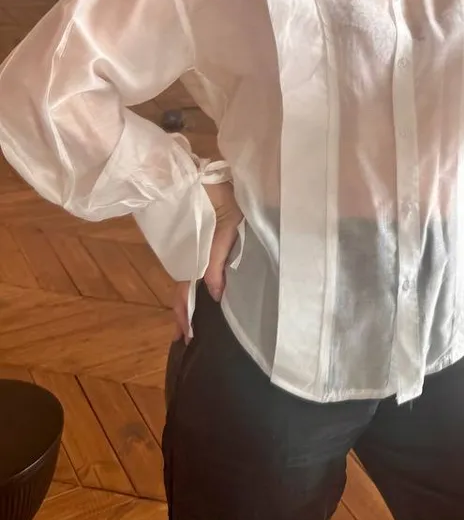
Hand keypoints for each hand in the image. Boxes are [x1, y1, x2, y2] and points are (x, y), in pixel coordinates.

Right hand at [173, 180, 243, 342]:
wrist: (213, 180)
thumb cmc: (224, 203)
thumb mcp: (226, 232)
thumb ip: (217, 263)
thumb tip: (213, 296)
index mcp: (195, 258)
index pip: (185, 294)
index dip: (184, 316)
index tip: (186, 337)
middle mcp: (189, 259)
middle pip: (181, 294)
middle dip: (182, 317)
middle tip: (182, 340)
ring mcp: (191, 253)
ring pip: (184, 285)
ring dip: (185, 306)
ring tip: (187, 326)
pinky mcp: (198, 247)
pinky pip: (191, 274)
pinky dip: (191, 291)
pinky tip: (197, 299)